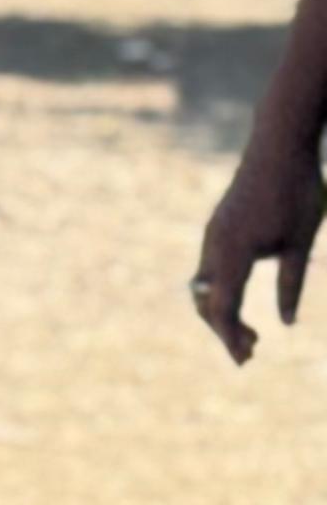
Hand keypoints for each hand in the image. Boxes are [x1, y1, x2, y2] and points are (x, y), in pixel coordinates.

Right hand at [194, 150, 322, 363]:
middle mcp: (214, 246)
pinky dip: (221, 292)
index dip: (232, 337)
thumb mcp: (300, 243)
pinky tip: (242, 298)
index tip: (246, 360)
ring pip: (204, 287)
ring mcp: (213, 236)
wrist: (279, 144)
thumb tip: (286, 322)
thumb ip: (291, 284)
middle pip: (206, 302)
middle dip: (224, 331)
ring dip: (222, 312)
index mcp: (232, 253)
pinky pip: (209, 269)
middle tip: (252, 353)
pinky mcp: (218, 228)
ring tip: (252, 332)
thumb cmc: (296, 191)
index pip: (223, 307)